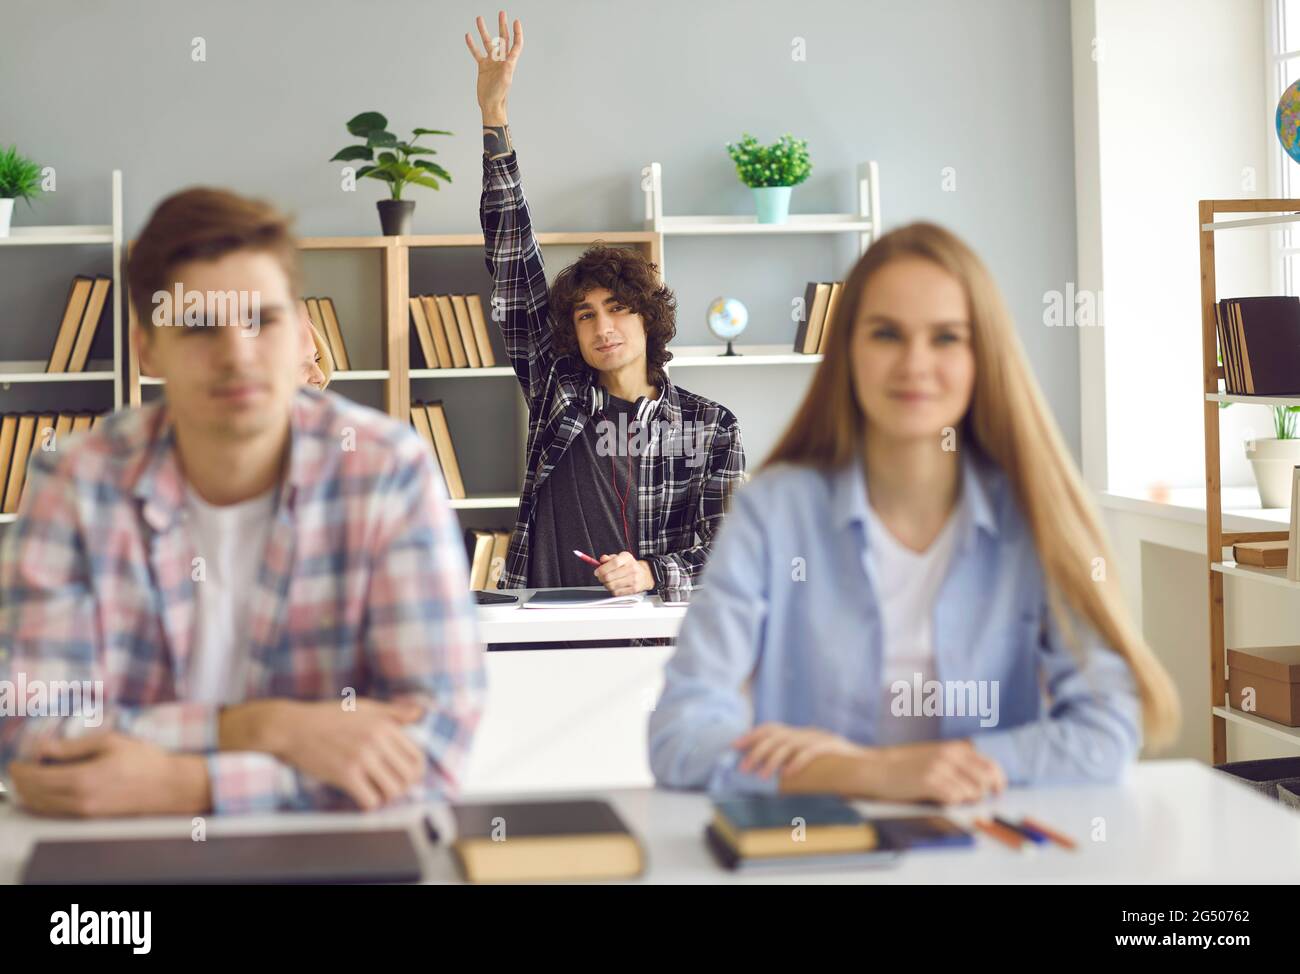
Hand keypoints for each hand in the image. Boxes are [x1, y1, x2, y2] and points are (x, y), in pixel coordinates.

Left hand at [9, 733, 209, 817]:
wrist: (169, 786)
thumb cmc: (144, 761)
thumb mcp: (109, 742)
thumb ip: (72, 747)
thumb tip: (43, 748)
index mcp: (82, 778)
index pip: (36, 777)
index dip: (21, 769)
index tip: (16, 761)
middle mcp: (78, 799)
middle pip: (34, 794)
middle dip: (21, 781)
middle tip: (21, 767)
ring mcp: (84, 811)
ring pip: (42, 806)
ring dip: (30, 793)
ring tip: (30, 778)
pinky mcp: (90, 817)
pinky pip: (55, 811)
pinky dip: (43, 801)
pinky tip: (47, 790)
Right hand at [222, 698, 427, 810]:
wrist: (292, 727)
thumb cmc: (327, 717)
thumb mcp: (364, 707)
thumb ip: (392, 713)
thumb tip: (419, 714)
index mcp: (385, 725)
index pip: (417, 756)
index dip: (415, 772)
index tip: (404, 778)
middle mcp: (377, 740)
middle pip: (409, 776)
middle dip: (402, 787)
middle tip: (389, 789)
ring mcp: (362, 758)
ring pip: (393, 791)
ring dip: (386, 797)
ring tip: (375, 793)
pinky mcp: (345, 774)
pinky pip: (371, 800)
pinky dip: (369, 803)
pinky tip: (361, 797)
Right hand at [465, 10, 522, 124]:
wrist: (490, 104)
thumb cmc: (500, 95)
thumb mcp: (505, 81)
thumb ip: (507, 69)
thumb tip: (510, 60)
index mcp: (509, 62)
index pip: (515, 44)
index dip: (517, 33)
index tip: (516, 21)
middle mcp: (501, 60)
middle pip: (503, 39)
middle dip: (502, 26)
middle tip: (502, 13)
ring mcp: (491, 62)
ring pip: (487, 43)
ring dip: (484, 31)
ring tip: (479, 18)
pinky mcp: (483, 67)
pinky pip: (477, 53)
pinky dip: (472, 45)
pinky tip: (468, 36)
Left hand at [594, 552, 653, 595]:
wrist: (644, 574)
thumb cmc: (629, 565)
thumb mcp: (620, 557)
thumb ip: (609, 558)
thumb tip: (602, 560)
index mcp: (627, 558)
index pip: (614, 563)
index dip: (602, 568)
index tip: (597, 571)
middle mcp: (632, 568)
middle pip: (609, 576)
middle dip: (601, 578)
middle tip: (600, 577)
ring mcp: (634, 580)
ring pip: (611, 586)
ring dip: (606, 585)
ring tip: (608, 582)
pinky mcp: (633, 589)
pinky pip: (616, 592)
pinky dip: (612, 590)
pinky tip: (615, 586)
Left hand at [734, 723, 865, 778]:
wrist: (868, 765)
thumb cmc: (836, 767)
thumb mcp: (809, 760)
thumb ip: (791, 761)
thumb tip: (765, 773)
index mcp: (800, 733)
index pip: (771, 728)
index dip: (751, 735)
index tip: (734, 745)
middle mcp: (806, 732)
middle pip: (775, 735)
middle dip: (755, 751)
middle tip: (744, 768)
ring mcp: (819, 738)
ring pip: (788, 744)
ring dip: (771, 760)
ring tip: (762, 775)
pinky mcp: (831, 747)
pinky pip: (810, 752)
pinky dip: (796, 762)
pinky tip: (788, 774)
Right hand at [863, 739, 1007, 804]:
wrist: (876, 768)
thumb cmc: (907, 766)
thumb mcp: (936, 755)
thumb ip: (960, 763)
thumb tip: (987, 782)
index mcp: (955, 748)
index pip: (991, 765)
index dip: (998, 782)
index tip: (996, 793)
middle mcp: (950, 754)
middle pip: (985, 780)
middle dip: (983, 795)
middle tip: (972, 801)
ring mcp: (939, 767)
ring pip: (971, 792)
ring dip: (964, 800)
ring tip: (948, 798)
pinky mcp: (928, 781)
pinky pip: (954, 798)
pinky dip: (951, 803)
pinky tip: (939, 799)